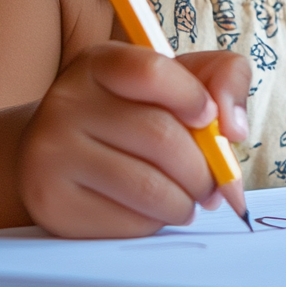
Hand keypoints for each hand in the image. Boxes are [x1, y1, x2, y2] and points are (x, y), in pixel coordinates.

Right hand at [17, 45, 250, 237]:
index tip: (209, 118)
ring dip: (185, 202)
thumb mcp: (175, 79)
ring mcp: (51, 153)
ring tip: (190, 201)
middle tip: (215, 185)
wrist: (58, 155)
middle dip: (204, 169)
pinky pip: (127, 222)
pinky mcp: (51, 203)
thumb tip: (234, 127)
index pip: (152, 71)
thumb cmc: (134, 113)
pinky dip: (156, 223)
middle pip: (160, 137)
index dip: (193, 96)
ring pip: (148, 187)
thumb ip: (222, 77)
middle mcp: (66, 102)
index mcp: (98, 63)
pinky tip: (153, 212)